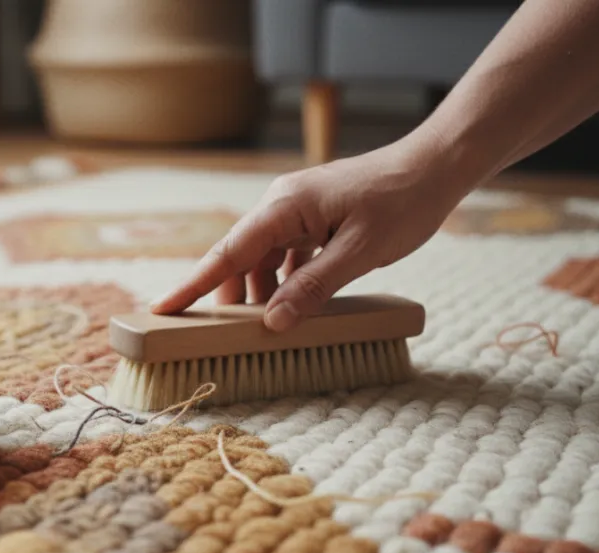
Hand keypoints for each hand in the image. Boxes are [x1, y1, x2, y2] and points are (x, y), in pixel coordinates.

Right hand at [150, 134, 473, 331]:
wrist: (436, 167)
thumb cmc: (402, 202)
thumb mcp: (360, 251)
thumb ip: (314, 287)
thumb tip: (274, 323)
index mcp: (284, 207)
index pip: (228, 253)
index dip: (194, 285)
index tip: (162, 309)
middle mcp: (282, 207)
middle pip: (240, 260)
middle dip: (229, 299)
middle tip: (218, 339)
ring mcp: (298, 213)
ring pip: (263, 262)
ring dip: (262, 295)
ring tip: (264, 330)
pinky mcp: (315, 221)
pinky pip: (287, 258)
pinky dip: (285, 285)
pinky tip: (294, 307)